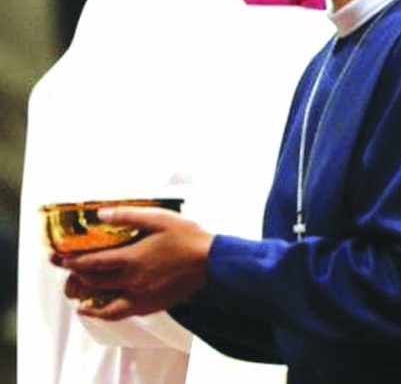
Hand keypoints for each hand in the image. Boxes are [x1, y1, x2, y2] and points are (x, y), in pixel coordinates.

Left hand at [52, 207, 212, 319]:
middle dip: (75, 276)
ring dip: (86, 299)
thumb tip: (100, 214)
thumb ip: (129, 215)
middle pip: (94, 283)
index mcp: (132, 259)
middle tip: (65, 270)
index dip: (72, 261)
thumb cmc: (188, 237)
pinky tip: (101, 309)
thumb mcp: (160, 218)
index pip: (92, 263)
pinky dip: (104, 313)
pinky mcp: (150, 305)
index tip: (59, 257)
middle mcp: (132, 281)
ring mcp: (140, 296)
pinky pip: (120, 313)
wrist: (213, 263)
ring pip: (103, 304)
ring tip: (77, 295)